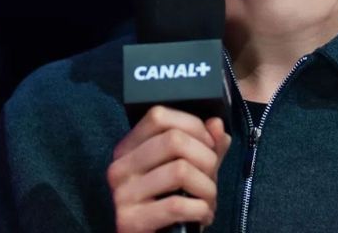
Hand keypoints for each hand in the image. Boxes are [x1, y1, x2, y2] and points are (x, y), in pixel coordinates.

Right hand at [107, 105, 232, 232]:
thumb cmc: (172, 203)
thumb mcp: (191, 170)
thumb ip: (206, 146)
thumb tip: (216, 124)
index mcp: (129, 148)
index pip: (158, 116)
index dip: (193, 126)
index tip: (209, 145)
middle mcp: (120, 167)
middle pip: (174, 140)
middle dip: (206, 159)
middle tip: (212, 179)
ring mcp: (122, 194)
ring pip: (180, 170)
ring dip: (207, 188)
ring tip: (208, 201)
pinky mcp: (129, 221)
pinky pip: (177, 205)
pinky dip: (201, 210)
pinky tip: (202, 216)